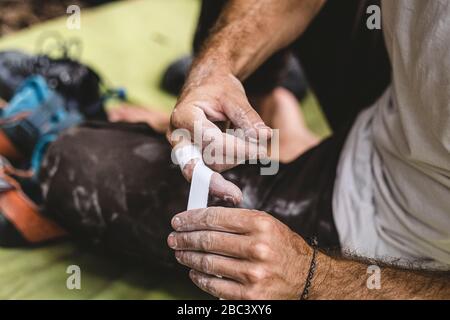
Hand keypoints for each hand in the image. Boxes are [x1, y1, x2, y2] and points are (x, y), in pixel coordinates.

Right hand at [167, 67, 271, 204]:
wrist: (204, 87)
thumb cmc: (217, 89)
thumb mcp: (234, 96)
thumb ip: (247, 116)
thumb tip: (263, 137)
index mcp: (183, 117)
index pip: (210, 141)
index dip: (236, 149)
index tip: (260, 152)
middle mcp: (177, 137)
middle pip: (201, 164)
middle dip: (228, 169)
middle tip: (254, 167)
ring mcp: (183, 150)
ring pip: (210, 168)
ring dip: (234, 159)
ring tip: (250, 141)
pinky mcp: (192, 158)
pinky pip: (210, 169)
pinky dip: (230, 162)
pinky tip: (245, 154)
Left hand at [167, 207, 314, 299]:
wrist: (306, 277)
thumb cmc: (283, 247)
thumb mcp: (266, 224)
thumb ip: (237, 219)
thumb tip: (203, 219)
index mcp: (260, 224)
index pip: (215, 218)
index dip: (191, 218)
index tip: (179, 221)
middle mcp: (257, 248)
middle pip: (208, 240)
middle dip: (185, 238)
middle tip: (174, 238)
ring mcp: (253, 274)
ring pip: (208, 263)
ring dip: (188, 257)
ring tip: (180, 253)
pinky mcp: (249, 296)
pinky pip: (215, 285)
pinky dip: (199, 278)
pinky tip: (194, 272)